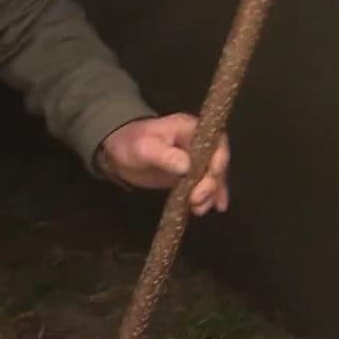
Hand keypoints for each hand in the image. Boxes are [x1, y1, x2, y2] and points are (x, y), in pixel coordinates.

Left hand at [95, 114, 229, 215]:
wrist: (120, 153)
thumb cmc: (132, 143)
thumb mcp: (144, 147)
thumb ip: (164, 155)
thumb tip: (186, 166)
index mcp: (191, 129)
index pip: (216, 143)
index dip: (218, 161)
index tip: (209, 179)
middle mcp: (200, 143)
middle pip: (217, 163)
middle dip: (211, 183)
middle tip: (197, 199)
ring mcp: (197, 160)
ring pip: (213, 177)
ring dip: (211, 194)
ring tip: (198, 209)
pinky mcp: (192, 175)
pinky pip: (206, 185)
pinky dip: (211, 196)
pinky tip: (216, 207)